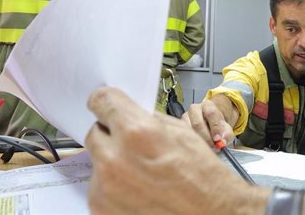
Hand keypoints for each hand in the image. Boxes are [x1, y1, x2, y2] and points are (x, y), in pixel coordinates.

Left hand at [85, 87, 266, 214]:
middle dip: (112, 135)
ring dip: (113, 162)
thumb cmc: (201, 177)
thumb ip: (147, 120)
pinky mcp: (101, 208)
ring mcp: (105, 188)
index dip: (106, 100)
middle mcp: (114, 160)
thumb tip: (129, 115)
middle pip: (96, 132)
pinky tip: (137, 189)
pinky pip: (99, 186)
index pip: (101, 100)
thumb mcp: (180, 132)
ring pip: (97, 161)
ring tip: (141, 173)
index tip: (105, 104)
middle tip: (132, 145)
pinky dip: (113, 186)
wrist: (209, 212)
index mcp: (136, 132)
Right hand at [183, 98, 234, 144]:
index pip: (211, 114)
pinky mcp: (179, 126)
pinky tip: (197, 148)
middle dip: (206, 137)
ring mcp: (185, 117)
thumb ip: (227, 134)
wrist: (209, 123)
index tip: (218, 139)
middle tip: (212, 147)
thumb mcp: (226, 129)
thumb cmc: (217, 126)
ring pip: (189, 130)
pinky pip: (184, 135)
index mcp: (208, 105)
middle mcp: (194, 109)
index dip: (215, 127)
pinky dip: (191, 142)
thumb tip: (222, 142)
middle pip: (198, 123)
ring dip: (198, 141)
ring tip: (206, 148)